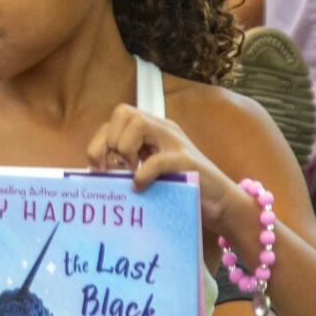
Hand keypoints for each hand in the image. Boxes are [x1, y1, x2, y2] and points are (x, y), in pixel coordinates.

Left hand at [86, 104, 255, 254]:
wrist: (221, 204)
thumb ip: (127, 167)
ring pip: (138, 124)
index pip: (116, 119)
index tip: (98, 168)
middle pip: (124, 112)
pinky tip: (140, 186)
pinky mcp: (188, 162)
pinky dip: (143, 173)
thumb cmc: (181, 191)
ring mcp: (177, 143)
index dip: (99, 141)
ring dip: (125, 150)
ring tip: (130, 172)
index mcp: (152, 131)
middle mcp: (163, 130)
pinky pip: (157, 160)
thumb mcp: (149, 174)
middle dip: (111, 141)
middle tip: (116, 168)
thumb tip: (94, 174)